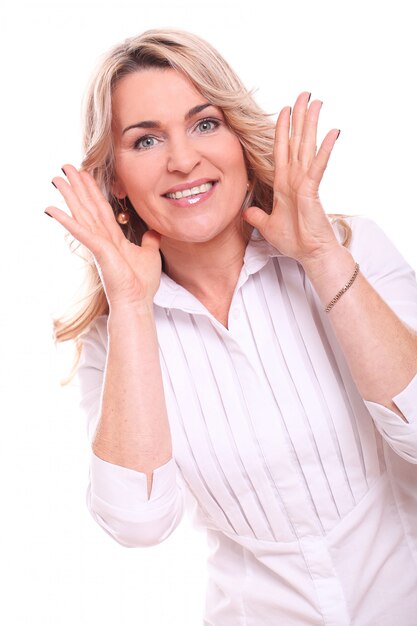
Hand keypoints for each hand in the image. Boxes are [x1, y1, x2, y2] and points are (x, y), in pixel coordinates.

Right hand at [46, 165, 161, 309]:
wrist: (137, 302)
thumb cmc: (142, 284)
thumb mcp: (150, 254)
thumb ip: (150, 241)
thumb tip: (154, 230)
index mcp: (113, 238)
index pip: (102, 209)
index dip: (94, 191)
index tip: (86, 175)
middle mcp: (102, 239)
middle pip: (88, 206)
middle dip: (79, 186)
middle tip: (67, 168)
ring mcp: (98, 244)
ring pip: (81, 214)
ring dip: (70, 196)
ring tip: (58, 178)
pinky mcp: (98, 251)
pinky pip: (80, 232)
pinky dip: (66, 221)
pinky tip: (52, 210)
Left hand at [243, 92, 341, 267]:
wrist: (309, 255)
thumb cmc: (295, 241)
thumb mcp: (268, 226)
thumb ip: (257, 216)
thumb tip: (246, 211)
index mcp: (284, 184)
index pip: (281, 150)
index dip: (282, 129)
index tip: (285, 110)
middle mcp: (295, 178)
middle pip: (296, 141)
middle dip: (299, 117)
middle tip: (304, 94)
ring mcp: (304, 183)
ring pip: (307, 147)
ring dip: (311, 124)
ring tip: (317, 102)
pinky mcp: (312, 191)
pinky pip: (317, 167)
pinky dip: (324, 150)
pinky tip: (332, 132)